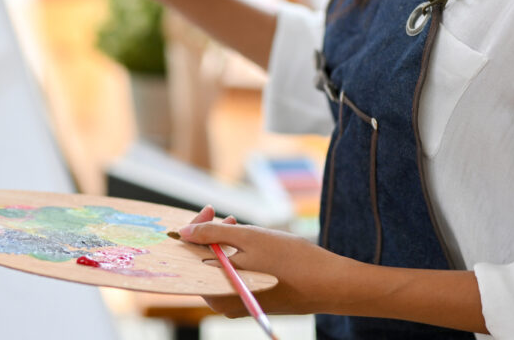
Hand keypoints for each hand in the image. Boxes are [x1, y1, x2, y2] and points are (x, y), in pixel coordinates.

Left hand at [179, 206, 354, 316]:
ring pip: (220, 267)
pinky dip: (237, 257)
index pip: (191, 255)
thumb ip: (212, 234)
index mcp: (215, 290)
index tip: (209, 209)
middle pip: (205, 262)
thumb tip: (183, 233)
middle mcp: (222, 302)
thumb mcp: (249, 238)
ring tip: (241, 227)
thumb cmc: (290, 260)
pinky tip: (251, 245)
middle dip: (212, 235)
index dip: (197, 228)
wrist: (329, 285)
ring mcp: (237, 303)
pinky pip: (234, 276)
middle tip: (229, 217)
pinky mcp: (251, 301)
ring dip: (226, 244)